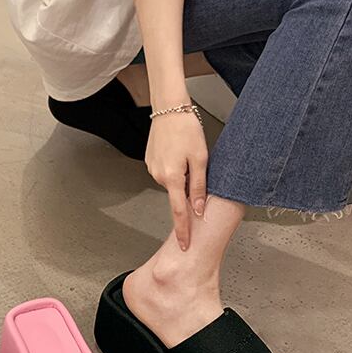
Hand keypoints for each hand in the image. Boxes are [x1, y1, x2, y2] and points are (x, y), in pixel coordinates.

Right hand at [145, 105, 207, 250]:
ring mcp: (152, 169)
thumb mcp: (200, 159)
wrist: (169, 108)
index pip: (178, 212)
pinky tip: (179, 153)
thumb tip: (198, 209)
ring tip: (189, 155)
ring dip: (182, 177)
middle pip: (177, 195)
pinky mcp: (150, 162)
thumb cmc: (186, 128)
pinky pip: (166, 174)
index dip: (183, 230)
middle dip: (188, 191)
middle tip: (197, 169)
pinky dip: (175, 169)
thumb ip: (199, 187)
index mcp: (172, 177)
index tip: (184, 244)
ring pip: (173, 183)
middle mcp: (158, 176)